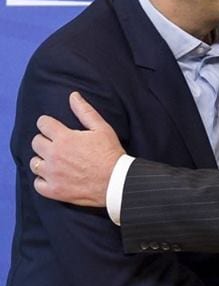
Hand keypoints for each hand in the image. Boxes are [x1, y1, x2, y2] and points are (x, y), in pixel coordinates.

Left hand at [31, 91, 124, 206]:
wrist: (116, 181)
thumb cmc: (111, 154)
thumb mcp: (102, 128)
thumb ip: (85, 111)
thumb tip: (73, 96)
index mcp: (64, 138)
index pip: (43, 124)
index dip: (48, 124)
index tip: (54, 128)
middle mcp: (54, 155)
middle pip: (36, 142)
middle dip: (45, 140)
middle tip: (58, 145)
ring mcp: (52, 174)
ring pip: (34, 163)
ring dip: (43, 160)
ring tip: (55, 161)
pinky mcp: (54, 190)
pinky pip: (37, 183)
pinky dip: (43, 180)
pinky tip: (53, 177)